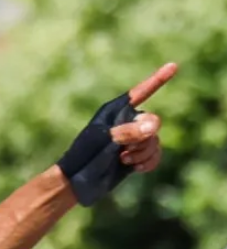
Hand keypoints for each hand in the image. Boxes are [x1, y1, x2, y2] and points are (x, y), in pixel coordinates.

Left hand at [57, 63, 175, 205]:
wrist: (76, 182)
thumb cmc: (83, 156)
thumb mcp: (103, 141)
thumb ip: (127, 131)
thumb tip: (154, 127)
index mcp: (115, 111)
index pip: (140, 92)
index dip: (158, 80)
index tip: (173, 66)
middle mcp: (126, 122)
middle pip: (153, 122)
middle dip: (144, 138)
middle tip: (124, 149)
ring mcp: (132, 140)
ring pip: (155, 141)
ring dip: (144, 153)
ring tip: (123, 159)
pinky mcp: (136, 156)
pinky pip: (156, 155)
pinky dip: (149, 162)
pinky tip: (135, 168)